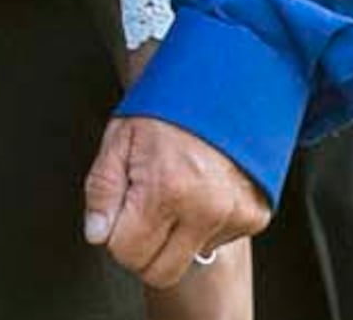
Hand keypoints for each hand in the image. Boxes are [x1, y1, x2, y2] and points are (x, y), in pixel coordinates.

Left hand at [82, 114, 265, 283]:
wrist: (225, 80)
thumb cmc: (170, 105)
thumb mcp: (120, 136)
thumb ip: (102, 190)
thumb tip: (97, 233)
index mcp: (167, 187)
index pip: (128, 254)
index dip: (116, 236)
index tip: (120, 213)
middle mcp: (206, 208)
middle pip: (161, 271)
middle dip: (142, 248)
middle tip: (142, 210)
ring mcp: (234, 214)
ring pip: (188, 259)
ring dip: (175, 235)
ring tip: (175, 189)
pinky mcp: (255, 216)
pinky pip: (217, 242)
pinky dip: (203, 224)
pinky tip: (200, 188)